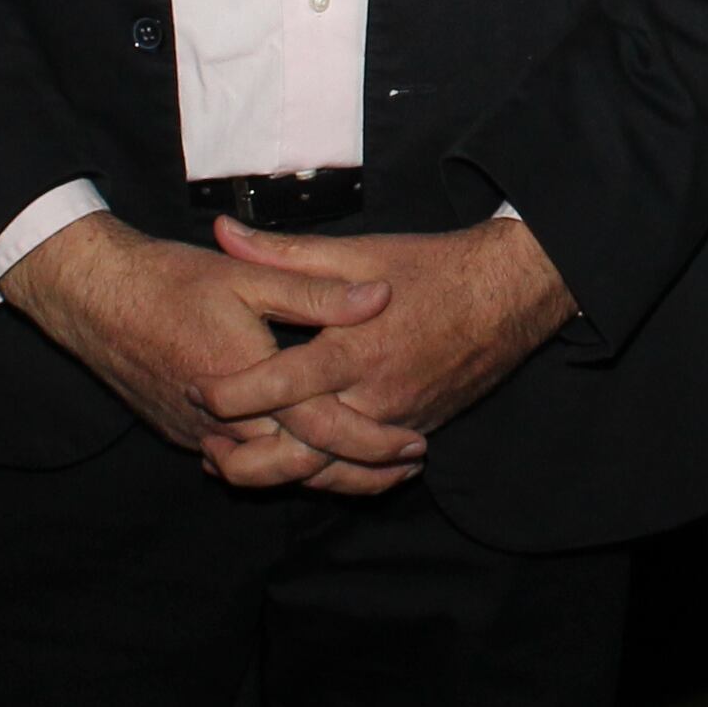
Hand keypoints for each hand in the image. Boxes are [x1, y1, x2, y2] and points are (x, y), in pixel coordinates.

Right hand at [2, 215, 398, 491]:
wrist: (94, 299)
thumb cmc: (171, 281)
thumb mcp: (249, 278)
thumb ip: (316, 292)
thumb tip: (378, 298)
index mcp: (251, 383)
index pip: (326, 430)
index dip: (375, 442)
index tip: (415, 445)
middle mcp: (225, 424)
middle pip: (305, 468)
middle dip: (358, 475)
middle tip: (403, 470)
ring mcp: (200, 437)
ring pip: (272, 476)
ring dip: (320, 476)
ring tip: (364, 471)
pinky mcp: (183, 439)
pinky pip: (239, 465)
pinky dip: (278, 467)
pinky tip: (303, 456)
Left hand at [202, 217, 578, 479]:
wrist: (510, 293)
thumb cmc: (432, 268)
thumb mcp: (358, 252)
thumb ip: (284, 252)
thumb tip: (224, 232)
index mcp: (354, 348)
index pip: (280, 384)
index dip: (232, 394)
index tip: (197, 389)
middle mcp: (375, 395)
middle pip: (301, 450)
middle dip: (248, 461)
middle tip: (207, 454)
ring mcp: (398, 420)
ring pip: (332, 469)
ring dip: (283, 475)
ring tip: (237, 467)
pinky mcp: (416, 430)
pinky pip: (364, 466)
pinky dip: (328, 472)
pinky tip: (296, 467)